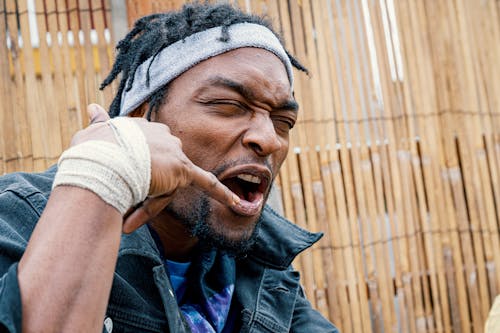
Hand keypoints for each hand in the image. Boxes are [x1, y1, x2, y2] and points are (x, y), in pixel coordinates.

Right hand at [73, 104, 238, 232]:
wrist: (102, 158)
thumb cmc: (92, 150)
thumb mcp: (93, 134)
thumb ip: (99, 124)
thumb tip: (93, 109)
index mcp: (142, 125)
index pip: (146, 151)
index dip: (135, 168)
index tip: (121, 174)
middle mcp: (161, 134)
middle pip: (160, 167)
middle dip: (145, 185)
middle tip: (122, 195)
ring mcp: (173, 151)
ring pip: (168, 182)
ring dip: (151, 198)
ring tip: (129, 209)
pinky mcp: (181, 170)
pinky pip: (207, 183)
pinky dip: (223, 194)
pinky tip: (238, 203)